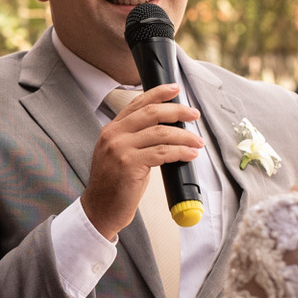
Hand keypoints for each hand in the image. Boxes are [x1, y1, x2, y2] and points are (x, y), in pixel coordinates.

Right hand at [81, 83, 202, 239]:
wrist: (99, 209)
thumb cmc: (114, 185)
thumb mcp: (119, 154)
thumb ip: (135, 138)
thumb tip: (167, 128)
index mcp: (111, 129)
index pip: (137, 103)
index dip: (158, 93)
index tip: (175, 88)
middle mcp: (113, 135)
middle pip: (151, 113)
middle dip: (177, 111)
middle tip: (194, 114)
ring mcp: (119, 149)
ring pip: (160, 133)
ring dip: (184, 136)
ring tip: (197, 142)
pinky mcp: (129, 165)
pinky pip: (162, 153)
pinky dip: (180, 152)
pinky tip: (190, 154)